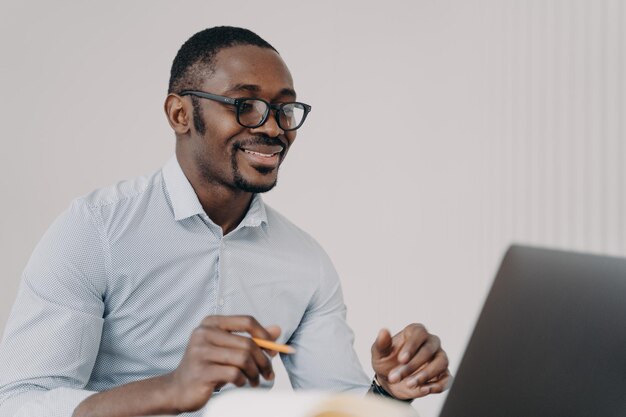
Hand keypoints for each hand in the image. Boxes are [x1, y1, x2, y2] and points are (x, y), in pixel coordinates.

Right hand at [164, 315, 280, 412]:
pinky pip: (234, 374)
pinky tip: (241, 383)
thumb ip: (251, 338)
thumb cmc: (207, 366)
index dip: (264, 334)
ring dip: (254, 372)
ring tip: (255, 381)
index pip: (246, 321)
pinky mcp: (201, 372)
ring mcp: (200, 352)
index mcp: (211, 323)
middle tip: (268, 373)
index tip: (273, 350)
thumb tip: (277, 330)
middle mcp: (203, 333)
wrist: (178, 389)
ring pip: (242, 359)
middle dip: (263, 360)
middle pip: (247, 343)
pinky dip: (243, 380)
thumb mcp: (228, 349)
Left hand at [371, 324, 451, 399]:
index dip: (411, 346)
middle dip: (413, 365)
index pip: (419, 333)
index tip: (401, 359)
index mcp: (415, 332)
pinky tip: (423, 389)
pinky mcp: (443, 374)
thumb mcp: (379, 353)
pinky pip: (447, 379)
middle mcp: (430, 342)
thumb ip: (381, 343)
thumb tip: (383, 331)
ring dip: (425, 375)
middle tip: (397, 377)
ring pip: (441, 362)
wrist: (390, 381)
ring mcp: (439, 358)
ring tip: (409, 384)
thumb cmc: (386, 362)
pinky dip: (437, 385)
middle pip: (429, 349)